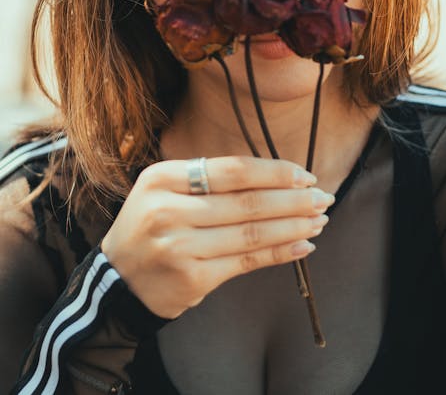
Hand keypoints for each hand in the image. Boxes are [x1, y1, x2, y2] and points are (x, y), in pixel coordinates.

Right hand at [101, 156, 333, 317]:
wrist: (118, 278)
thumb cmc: (151, 224)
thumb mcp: (165, 188)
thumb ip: (209, 180)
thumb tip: (277, 178)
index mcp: (163, 178)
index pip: (232, 170)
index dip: (274, 172)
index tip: (304, 175)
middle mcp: (169, 210)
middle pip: (247, 201)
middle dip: (293, 199)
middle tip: (323, 197)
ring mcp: (179, 247)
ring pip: (251, 232)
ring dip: (293, 226)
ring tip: (319, 220)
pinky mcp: (192, 279)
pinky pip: (246, 262)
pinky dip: (279, 253)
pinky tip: (302, 245)